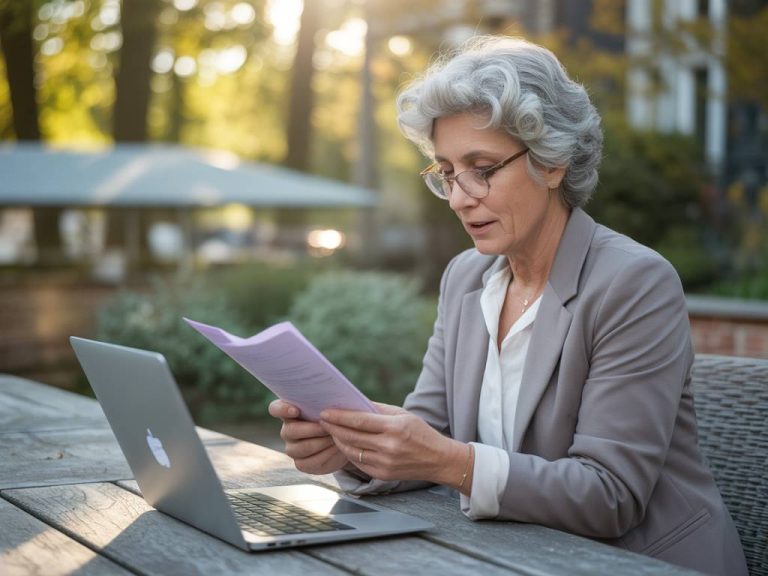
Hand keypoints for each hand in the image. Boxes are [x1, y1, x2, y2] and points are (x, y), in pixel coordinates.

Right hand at [267, 399, 348, 474]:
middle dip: (311, 429)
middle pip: (290, 431)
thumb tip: (331, 397)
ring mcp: (292, 448)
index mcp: (290, 412)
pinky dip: (325, 455)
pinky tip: (336, 449)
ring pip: (301, 448)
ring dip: (321, 442)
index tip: (296, 410)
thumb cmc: (335, 417)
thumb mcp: (332, 406)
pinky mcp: (301, 463)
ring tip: (335, 437)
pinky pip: (309, 462)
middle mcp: (287, 430)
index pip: (275, 409)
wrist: (345, 440)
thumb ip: (325, 401)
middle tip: (328, 427)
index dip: (282, 409)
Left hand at [320, 402, 468, 486]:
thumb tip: (353, 404)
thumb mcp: (402, 415)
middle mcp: (389, 447)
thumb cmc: (420, 432)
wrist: (438, 459)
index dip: (339, 417)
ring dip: (338, 441)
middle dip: (334, 428)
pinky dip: (349, 452)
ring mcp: (385, 463)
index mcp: (394, 428)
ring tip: (331, 431)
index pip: (359, 421)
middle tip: (322, 420)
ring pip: (352, 451)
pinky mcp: (382, 475)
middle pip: (352, 437)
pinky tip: (344, 444)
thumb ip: (378, 409)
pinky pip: (359, 463)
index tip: (325, 412)